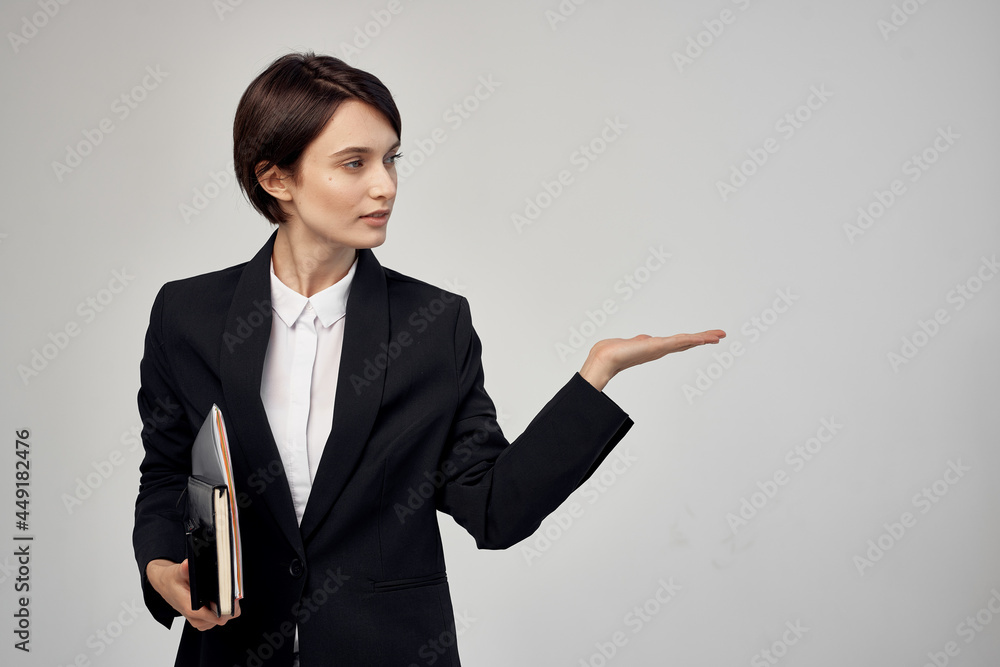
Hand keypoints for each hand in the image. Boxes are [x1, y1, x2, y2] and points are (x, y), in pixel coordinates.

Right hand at [146, 558, 240, 630]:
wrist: (165, 585)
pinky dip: (221, 609)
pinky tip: (219, 597)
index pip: (218, 617)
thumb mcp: (177, 572)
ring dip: (226, 608)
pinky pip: (217, 618)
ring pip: (221, 619)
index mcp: (192, 609)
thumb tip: (188, 564)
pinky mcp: (201, 619)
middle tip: (231, 590)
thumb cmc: (172, 580)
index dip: (230, 608)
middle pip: (223, 618)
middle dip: (230, 606)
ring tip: (225, 592)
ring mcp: (199, 620)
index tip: (234, 595)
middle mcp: (196, 618)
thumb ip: (184, 569)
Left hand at [579, 329, 726, 390]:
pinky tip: (702, 338)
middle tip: (720, 335)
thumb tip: (644, 339)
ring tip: (718, 336)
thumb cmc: (613, 352)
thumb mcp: (632, 342)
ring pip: (686, 342)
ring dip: (702, 338)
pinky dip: (690, 340)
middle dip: (704, 339)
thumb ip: (641, 341)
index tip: (706, 337)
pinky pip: (678, 342)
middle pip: (687, 342)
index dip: (693, 340)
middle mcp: (660, 349)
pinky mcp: (657, 347)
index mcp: (656, 347)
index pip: (679, 343)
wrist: (605, 358)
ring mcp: (660, 348)